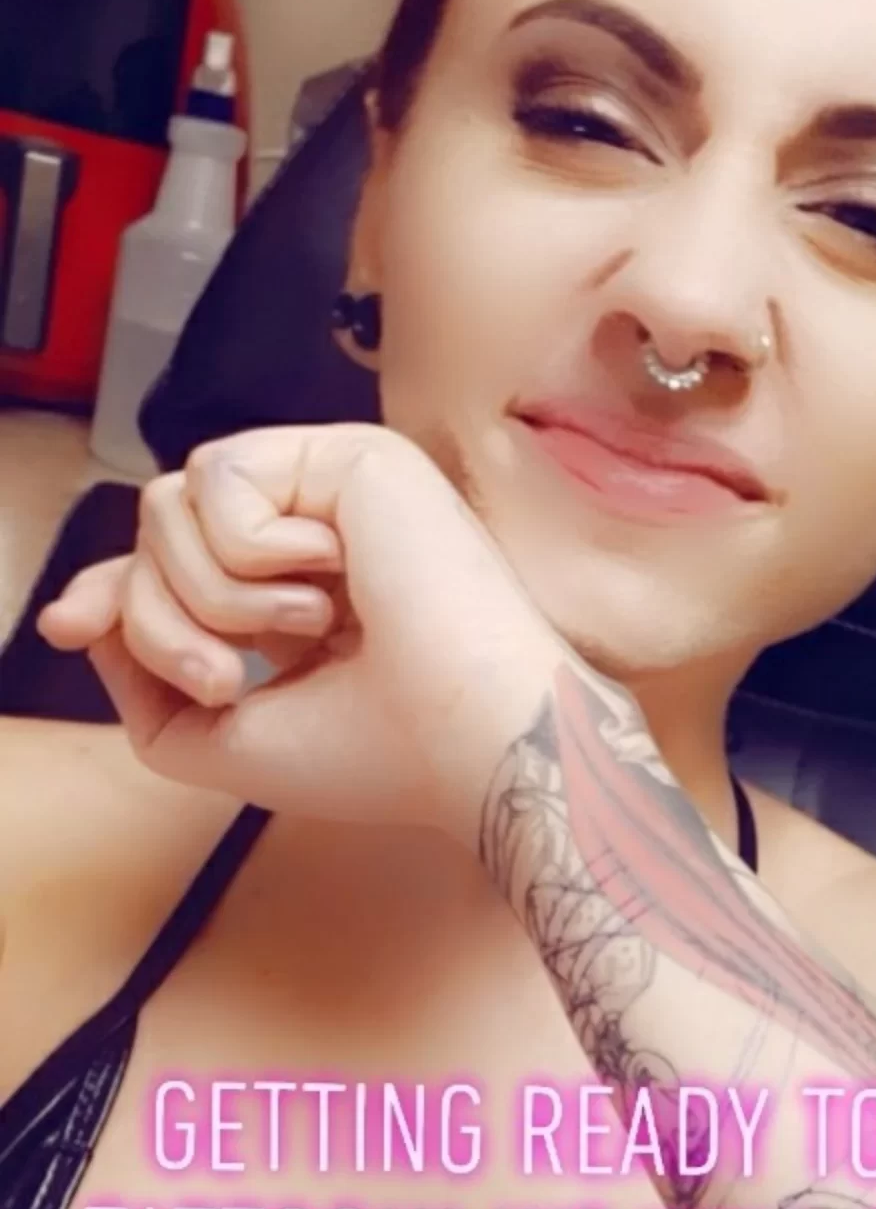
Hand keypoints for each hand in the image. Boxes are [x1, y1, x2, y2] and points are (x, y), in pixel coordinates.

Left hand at [38, 424, 560, 836]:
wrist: (474, 741)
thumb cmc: (381, 754)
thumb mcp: (221, 739)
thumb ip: (140, 680)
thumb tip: (88, 612)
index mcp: (296, 596)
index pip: (173, 565)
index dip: (112, 590)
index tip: (68, 623)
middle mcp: (311, 536)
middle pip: (153, 539)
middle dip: (160, 620)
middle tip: (233, 679)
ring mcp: (330, 491)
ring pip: (169, 506)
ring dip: (211, 594)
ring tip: (302, 632)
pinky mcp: (346, 454)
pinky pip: (216, 477)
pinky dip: (249, 551)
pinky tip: (328, 581)